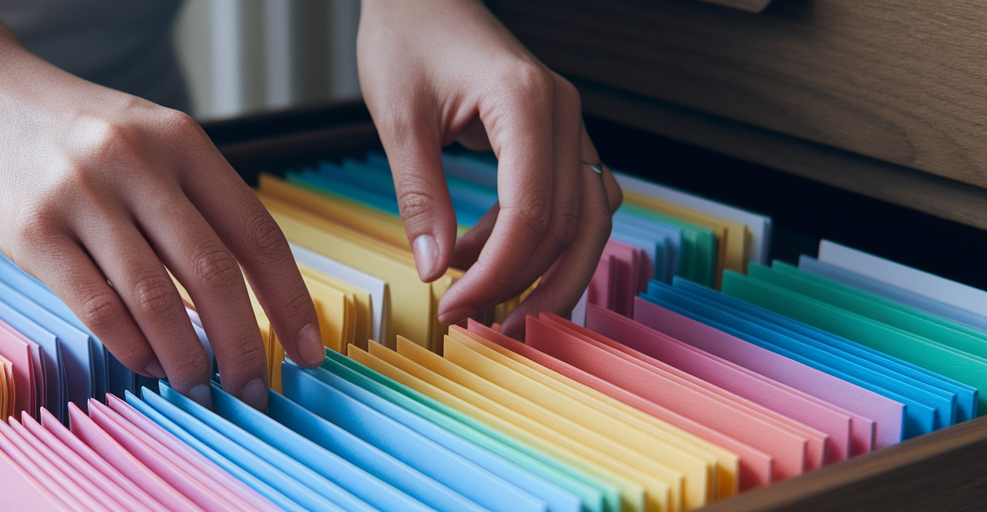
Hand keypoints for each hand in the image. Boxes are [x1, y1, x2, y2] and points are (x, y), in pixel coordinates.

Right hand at [0, 51, 323, 409]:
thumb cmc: (69, 130)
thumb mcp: (146, 140)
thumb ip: (190, 203)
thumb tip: (240, 301)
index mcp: (181, 141)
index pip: (256, 233)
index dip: (290, 300)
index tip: (307, 350)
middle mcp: (137, 162)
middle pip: (214, 273)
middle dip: (243, 344)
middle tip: (253, 387)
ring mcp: (82, 194)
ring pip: (156, 299)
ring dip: (186, 357)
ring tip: (198, 384)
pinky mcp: (32, 229)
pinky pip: (96, 305)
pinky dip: (130, 346)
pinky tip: (145, 363)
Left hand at [358, 0, 622, 337]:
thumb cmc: (407, 40)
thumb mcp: (398, 117)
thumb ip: (421, 194)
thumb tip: (433, 269)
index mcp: (525, 101)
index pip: (532, 212)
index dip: (498, 272)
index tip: (455, 307)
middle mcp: (564, 113)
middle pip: (573, 226)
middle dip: (527, 287)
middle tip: (477, 326)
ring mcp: (570, 125)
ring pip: (589, 222)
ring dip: (548, 274)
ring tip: (490, 307)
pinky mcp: (559, 138)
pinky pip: (573, 204)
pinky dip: (539, 243)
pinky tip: (484, 256)